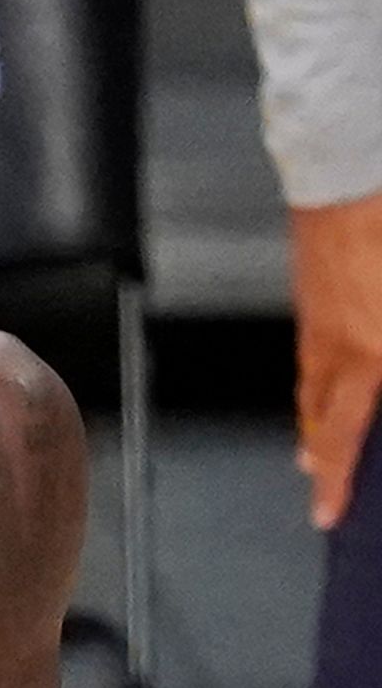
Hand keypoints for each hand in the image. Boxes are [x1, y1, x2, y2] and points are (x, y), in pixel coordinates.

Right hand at [290, 189, 381, 529]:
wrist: (346, 177)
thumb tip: (377, 392)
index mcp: (370, 355)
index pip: (343, 435)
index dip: (333, 479)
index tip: (324, 511)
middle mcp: (337, 346)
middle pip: (316, 415)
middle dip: (316, 452)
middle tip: (314, 473)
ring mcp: (319, 319)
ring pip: (311, 382)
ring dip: (314, 413)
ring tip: (314, 432)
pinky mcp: (314, 294)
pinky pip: (312, 350)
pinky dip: (318, 371)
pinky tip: (330, 364)